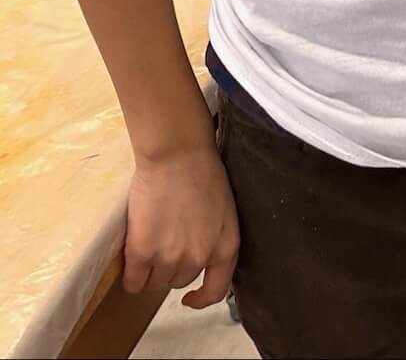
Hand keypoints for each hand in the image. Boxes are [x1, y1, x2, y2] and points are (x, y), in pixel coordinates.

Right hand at [122, 144, 239, 308]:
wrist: (178, 156)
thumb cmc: (202, 174)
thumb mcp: (223, 213)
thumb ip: (214, 239)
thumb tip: (200, 259)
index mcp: (226, 248)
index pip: (216, 291)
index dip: (201, 299)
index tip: (190, 297)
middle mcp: (201, 258)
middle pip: (178, 282)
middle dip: (170, 268)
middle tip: (164, 243)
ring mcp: (171, 258)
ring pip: (155, 283)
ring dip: (149, 271)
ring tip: (148, 244)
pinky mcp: (143, 252)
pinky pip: (133, 282)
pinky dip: (131, 276)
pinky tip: (132, 261)